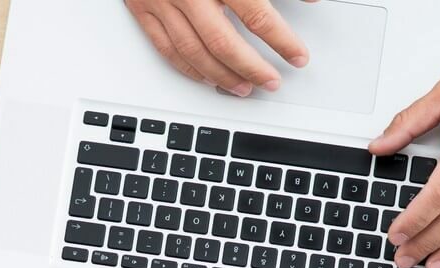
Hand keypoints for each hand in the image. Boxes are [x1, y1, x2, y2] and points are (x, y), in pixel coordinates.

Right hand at [124, 0, 315, 94]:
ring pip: (193, 51)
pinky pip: (166, 48)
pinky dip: (189, 69)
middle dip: (251, 67)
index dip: (282, 40)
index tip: (298, 56)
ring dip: (222, 76)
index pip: (257, 15)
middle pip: (223, 42)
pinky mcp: (142, 7)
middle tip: (272, 81)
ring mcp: (162, 1)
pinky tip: (208, 77)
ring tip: (245, 87)